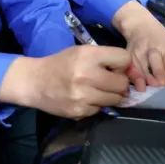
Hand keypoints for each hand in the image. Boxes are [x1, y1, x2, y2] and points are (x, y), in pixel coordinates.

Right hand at [2, 45, 130, 119]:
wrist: (35, 82)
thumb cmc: (61, 63)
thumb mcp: (82, 52)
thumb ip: (105, 58)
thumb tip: (130, 72)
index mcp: (89, 55)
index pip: (124, 59)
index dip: (123, 64)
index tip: (115, 67)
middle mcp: (87, 75)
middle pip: (122, 83)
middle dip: (119, 83)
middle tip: (109, 81)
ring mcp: (83, 96)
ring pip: (115, 99)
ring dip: (111, 96)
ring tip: (98, 90)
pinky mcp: (79, 111)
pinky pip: (101, 109)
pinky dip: (97, 105)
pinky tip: (86, 98)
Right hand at [113, 1, 164, 91]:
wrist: (139, 26)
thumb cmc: (161, 39)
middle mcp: (152, 49)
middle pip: (156, 66)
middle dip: (160, 79)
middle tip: (163, 89)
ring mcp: (138, 53)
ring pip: (143, 70)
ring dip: (148, 82)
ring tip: (153, 91)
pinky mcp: (128, 57)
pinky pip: (131, 70)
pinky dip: (135, 80)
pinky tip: (141, 88)